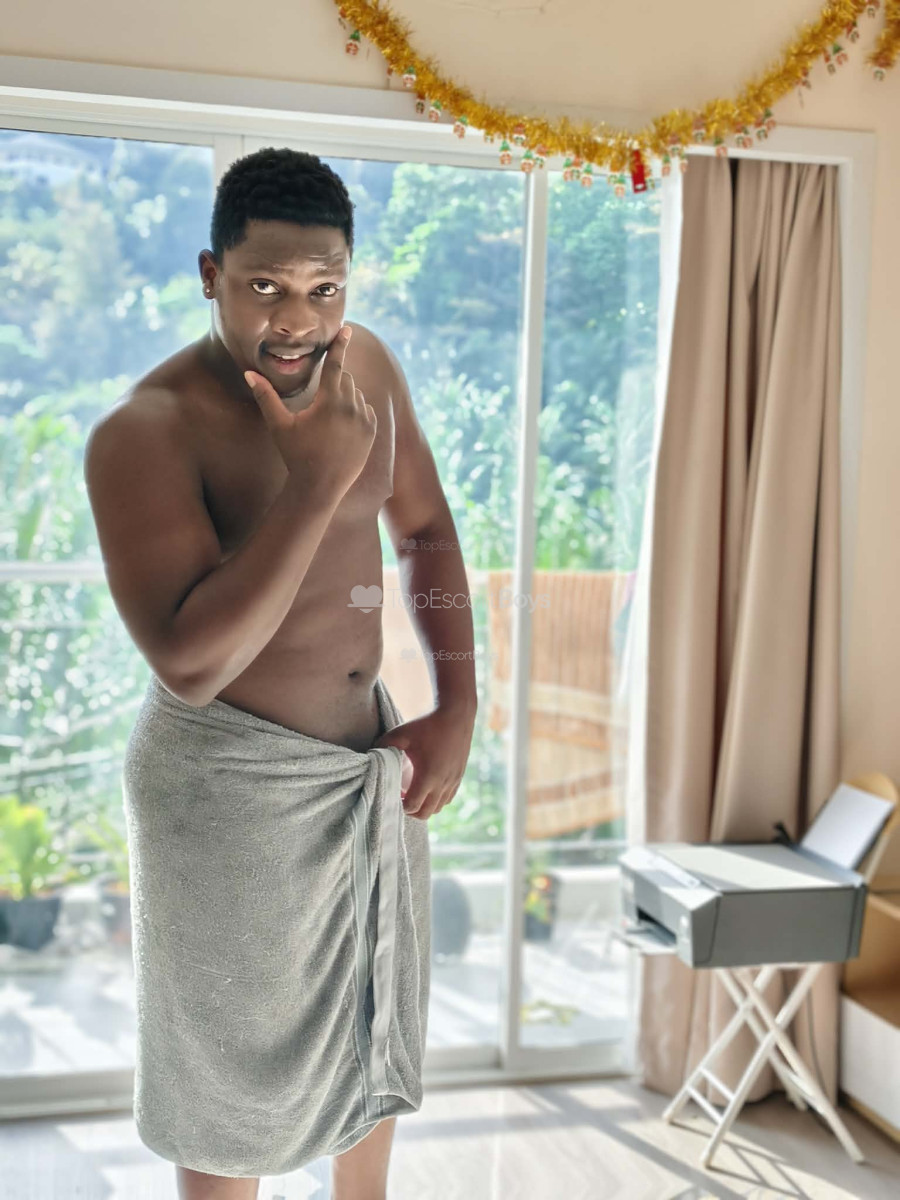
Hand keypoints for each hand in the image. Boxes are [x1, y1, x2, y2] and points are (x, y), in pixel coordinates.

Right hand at [243, 326, 375, 501]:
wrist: (320, 487)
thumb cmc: (296, 455)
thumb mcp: (279, 426)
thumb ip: (266, 397)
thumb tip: (249, 373)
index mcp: (330, 402)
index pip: (336, 364)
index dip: (340, 345)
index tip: (347, 328)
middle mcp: (352, 408)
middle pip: (345, 378)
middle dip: (332, 382)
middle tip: (317, 403)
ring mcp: (364, 421)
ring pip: (356, 394)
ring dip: (343, 397)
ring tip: (327, 422)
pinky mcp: (372, 432)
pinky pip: (366, 409)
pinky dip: (355, 411)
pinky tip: (340, 428)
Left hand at [373, 704, 475, 819]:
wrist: (456, 716)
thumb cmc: (427, 725)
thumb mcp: (400, 734)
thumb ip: (382, 746)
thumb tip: (369, 756)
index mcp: (427, 776)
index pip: (413, 806)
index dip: (400, 805)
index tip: (394, 794)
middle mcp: (442, 783)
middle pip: (425, 813)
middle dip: (411, 811)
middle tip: (401, 799)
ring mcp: (453, 781)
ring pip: (438, 808)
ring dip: (424, 806)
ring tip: (414, 794)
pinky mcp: (459, 777)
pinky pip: (448, 799)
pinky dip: (436, 800)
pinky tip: (428, 787)